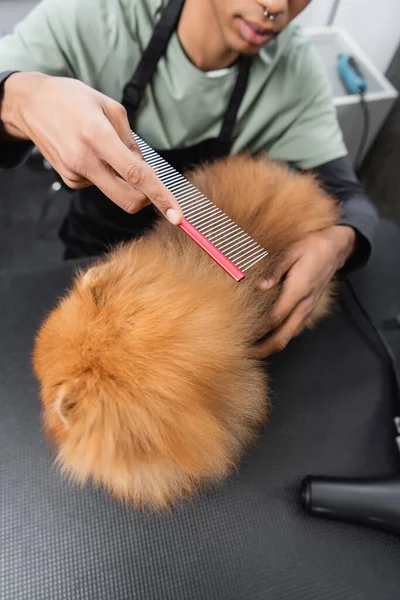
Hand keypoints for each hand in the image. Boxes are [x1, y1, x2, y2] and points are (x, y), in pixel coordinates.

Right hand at [1, 72, 181, 223]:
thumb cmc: (73, 100)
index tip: (176, 215)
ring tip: (103, 146)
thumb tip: (145, 172)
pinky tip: (91, 153)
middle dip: (147, 199)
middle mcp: (85, 160)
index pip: (136, 175)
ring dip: (123, 178)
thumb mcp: (110, 108)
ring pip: (116, 191)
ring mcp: (76, 174)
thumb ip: (131, 143)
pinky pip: (101, 185)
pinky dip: (106, 173)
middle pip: (128, 199)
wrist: (31, 105)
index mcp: (97, 135)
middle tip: (152, 183)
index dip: (159, 196)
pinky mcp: (70, 181)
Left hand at [253, 226, 355, 357]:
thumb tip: (259, 286)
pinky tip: (264, 338)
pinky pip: (292, 330)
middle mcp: (304, 305)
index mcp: (298, 291)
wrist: (335, 248)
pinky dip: (278, 338)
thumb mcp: (291, 251)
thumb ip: (275, 270)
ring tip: (250, 349)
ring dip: (270, 346)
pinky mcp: (307, 310)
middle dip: (263, 349)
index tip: (240, 336)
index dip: (257, 331)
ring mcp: (307, 310)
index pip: (275, 318)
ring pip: (288, 337)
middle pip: (282, 337)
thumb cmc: (311, 247)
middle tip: (242, 354)